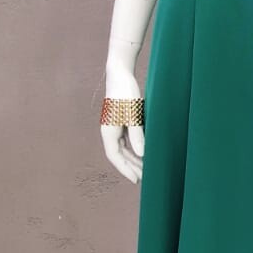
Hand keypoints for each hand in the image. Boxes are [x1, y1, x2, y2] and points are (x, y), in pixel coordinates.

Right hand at [100, 67, 144, 183]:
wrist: (120, 73)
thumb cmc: (126, 92)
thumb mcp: (133, 114)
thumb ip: (137, 135)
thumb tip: (142, 154)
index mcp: (108, 131)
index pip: (115, 156)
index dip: (125, 169)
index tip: (136, 180)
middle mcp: (109, 131)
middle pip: (119, 154)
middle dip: (130, 167)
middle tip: (144, 178)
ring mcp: (113, 126)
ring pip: (122, 148)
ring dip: (132, 158)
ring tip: (145, 168)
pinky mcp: (119, 121)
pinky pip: (125, 140)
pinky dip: (133, 148)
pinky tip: (143, 152)